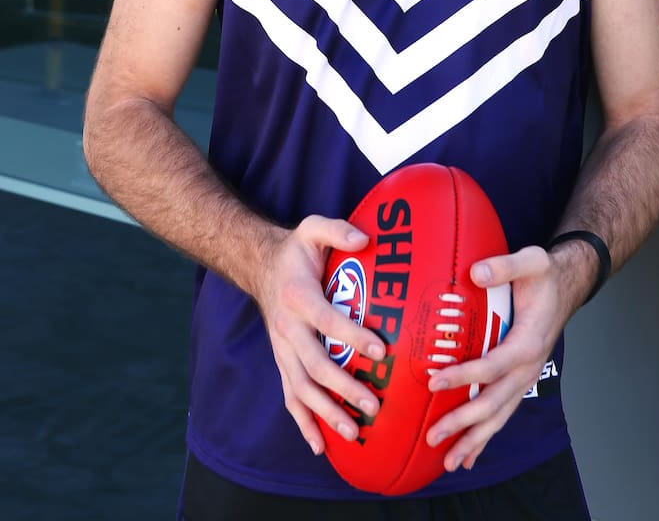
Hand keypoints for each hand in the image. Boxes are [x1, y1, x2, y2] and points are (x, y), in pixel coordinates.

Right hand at [254, 215, 386, 456]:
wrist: (260, 266)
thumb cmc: (296, 250)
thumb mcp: (312, 229)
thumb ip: (337, 229)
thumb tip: (364, 238)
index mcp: (299, 297)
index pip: (327, 321)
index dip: (352, 336)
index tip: (380, 349)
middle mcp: (287, 329)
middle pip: (315, 365)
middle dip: (344, 388)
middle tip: (373, 405)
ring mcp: (283, 350)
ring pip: (301, 389)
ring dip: (326, 413)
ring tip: (354, 433)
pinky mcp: (282, 362)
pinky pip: (290, 397)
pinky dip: (303, 423)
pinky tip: (319, 446)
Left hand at [425, 245, 569, 472]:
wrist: (565, 287)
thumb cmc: (544, 275)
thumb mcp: (531, 260)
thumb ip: (505, 266)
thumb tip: (476, 273)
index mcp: (527, 342)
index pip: (492, 366)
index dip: (464, 376)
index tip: (434, 381)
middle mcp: (527, 368)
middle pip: (494, 403)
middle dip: (464, 423)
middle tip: (434, 436)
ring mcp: (525, 378)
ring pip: (499, 416)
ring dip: (475, 439)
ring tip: (450, 461)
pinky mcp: (520, 380)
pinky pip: (503, 413)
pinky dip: (486, 436)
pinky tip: (470, 455)